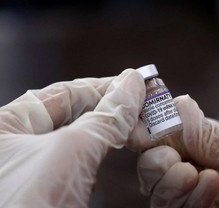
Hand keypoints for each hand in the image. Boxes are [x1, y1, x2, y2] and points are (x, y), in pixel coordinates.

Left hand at [0, 69, 144, 207]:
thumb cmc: (27, 206)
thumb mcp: (71, 152)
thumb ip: (105, 117)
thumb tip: (131, 84)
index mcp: (9, 124)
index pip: (65, 92)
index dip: (103, 86)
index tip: (135, 84)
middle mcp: (20, 142)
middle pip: (75, 112)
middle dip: (111, 107)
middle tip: (143, 104)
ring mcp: (37, 166)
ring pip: (82, 136)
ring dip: (112, 129)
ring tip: (138, 123)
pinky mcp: (54, 186)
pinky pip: (83, 159)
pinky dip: (104, 151)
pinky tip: (118, 147)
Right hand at [129, 95, 218, 206]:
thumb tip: (180, 106)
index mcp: (213, 143)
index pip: (168, 135)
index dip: (152, 133)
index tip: (144, 134)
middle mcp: (202, 167)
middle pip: (155, 167)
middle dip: (154, 163)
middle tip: (170, 160)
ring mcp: (203, 195)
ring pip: (161, 192)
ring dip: (168, 183)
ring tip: (190, 174)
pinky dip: (188, 201)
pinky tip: (208, 185)